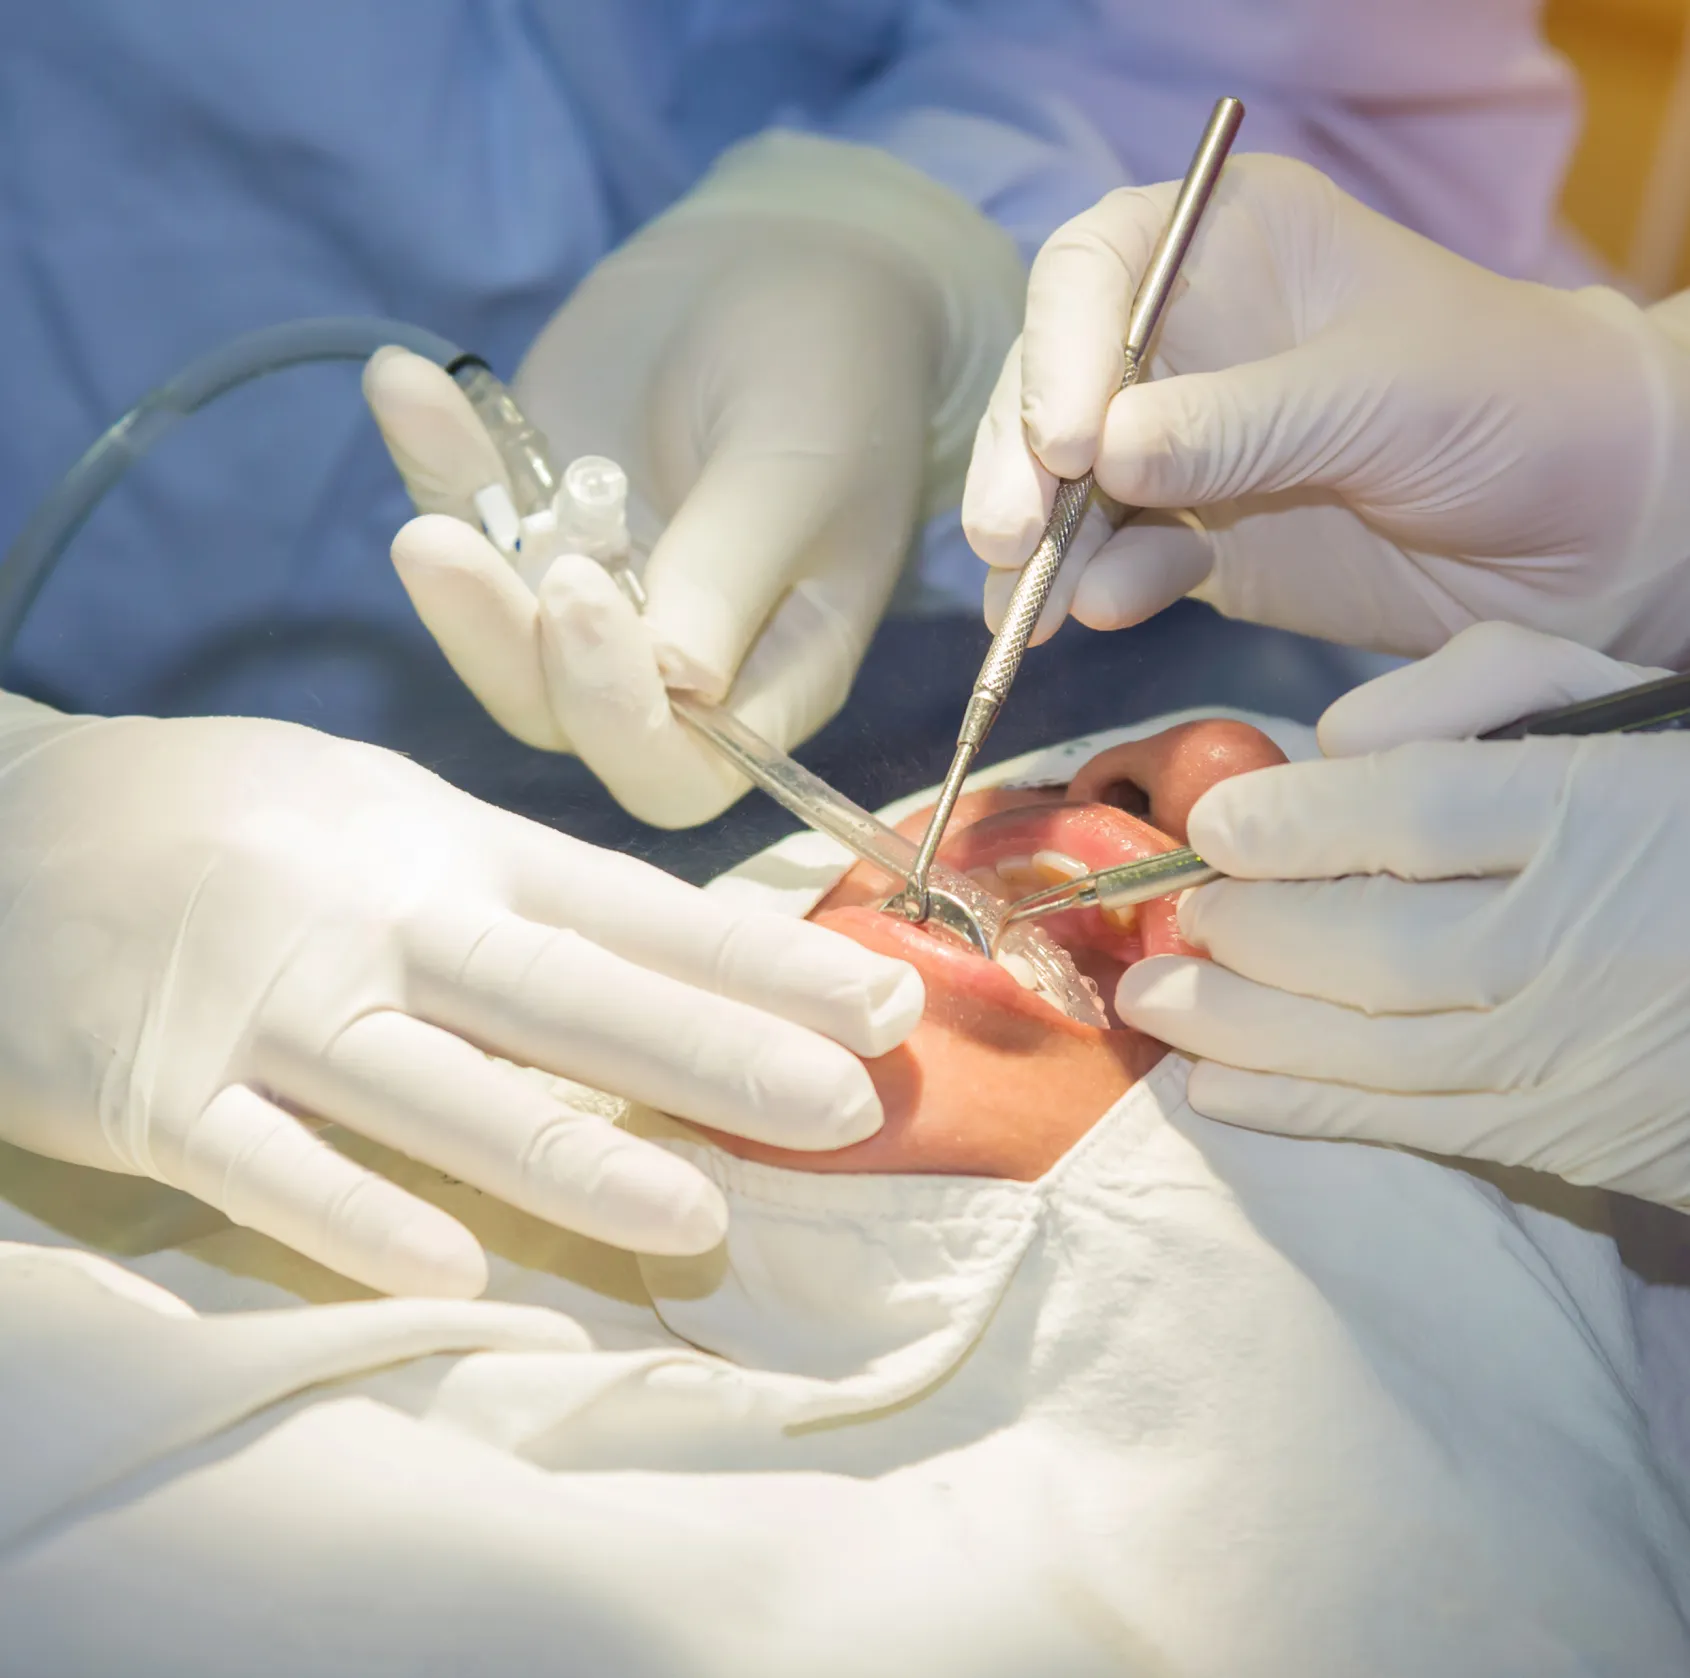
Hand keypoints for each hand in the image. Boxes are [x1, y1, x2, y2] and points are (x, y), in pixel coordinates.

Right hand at [0, 701, 923, 1292]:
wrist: (13, 817)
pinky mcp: (159, 1091)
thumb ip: (516, 892)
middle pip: (572, 998)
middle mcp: (380, 920)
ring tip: (702, 1216)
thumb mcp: (389, 815)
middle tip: (853, 1107)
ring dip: (578, 1157)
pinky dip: (364, 1222)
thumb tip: (671, 968)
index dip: (765, 960)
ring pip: (445, 1095)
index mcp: (449, 846)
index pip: (635, 909)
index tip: (884, 1004)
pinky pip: (274, 1171)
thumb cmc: (240, 820)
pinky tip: (462, 1273)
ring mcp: (269, 1008)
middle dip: (718, 1056)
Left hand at [367, 134, 1022, 826]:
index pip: (678, 769)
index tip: (579, 593)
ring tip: (421, 420)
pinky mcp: (530, 524)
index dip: (616, 716)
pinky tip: (405, 382)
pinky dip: (431, 459)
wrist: (786, 262)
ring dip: (448, 562)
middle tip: (447, 543)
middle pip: (563, 716)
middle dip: (498, 644)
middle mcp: (673, 664)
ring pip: (495, 637)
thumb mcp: (798, 462)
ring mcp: (592, 599)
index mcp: (769, 678)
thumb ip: (734, 572)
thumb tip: (674, 681)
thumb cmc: (832, 366)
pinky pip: (465, 522)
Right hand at [964, 154, 1689, 666]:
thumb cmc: (1511, 401)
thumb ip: (1244, 423)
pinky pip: (1120, 562)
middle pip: (1055, 384)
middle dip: (1019, 459)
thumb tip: (1103, 458)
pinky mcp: (1200, 542)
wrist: (1584, 529)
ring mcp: (1188, 448)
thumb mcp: (1382, 393)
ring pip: (1067, 486)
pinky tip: (1096, 612)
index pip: (1095, 269)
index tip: (1064, 440)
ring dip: (1038, 545)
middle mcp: (1189, 343)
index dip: (1058, 348)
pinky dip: (1097, 590)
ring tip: (1027, 606)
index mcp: (1233, 247)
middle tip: (1009, 533)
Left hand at [1114, 621, 1689, 1209]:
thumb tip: (1335, 740)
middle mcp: (1582, 938)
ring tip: (1152, 998)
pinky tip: (1214, 1091)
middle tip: (1185, 909)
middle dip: (1249, 927)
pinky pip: (1410, 1125)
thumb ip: (1492, 688)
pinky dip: (1301, 1111)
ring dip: (1240, 1027)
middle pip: (1368, 942)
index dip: (1292, 822)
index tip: (1215, 822)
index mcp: (1612, 808)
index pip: (1414, 813)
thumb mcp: (1632, 707)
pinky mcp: (1566, 1137)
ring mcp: (1569, 1051)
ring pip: (1368, 1045)